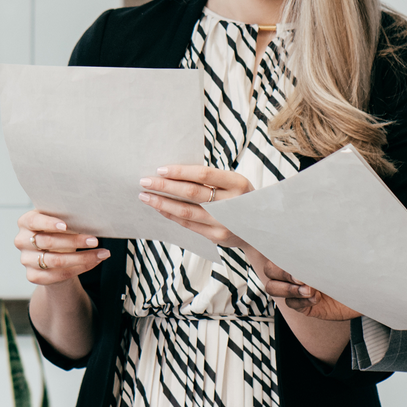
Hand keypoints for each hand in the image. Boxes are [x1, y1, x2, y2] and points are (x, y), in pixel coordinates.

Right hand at [15, 210, 108, 284]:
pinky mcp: (34, 276)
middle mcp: (22, 241)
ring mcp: (26, 260)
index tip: (66, 225)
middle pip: (49, 242)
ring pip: (56, 261)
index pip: (35, 221)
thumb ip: (68, 217)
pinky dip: (80, 268)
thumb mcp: (60, 221)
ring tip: (102, 253)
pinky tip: (94, 262)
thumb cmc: (58, 231)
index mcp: (26, 222)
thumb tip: (90, 216)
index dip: (49, 224)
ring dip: (83, 257)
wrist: (54, 254)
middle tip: (95, 240)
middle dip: (74, 241)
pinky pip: (60, 274)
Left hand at [138, 165, 254, 246]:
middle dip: (165, 186)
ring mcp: (224, 222)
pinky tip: (159, 208)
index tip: (160, 169)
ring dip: (162, 203)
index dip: (181, 171)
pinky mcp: (217, 236)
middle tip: (145, 181)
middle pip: (192, 193)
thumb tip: (173, 172)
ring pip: (187, 211)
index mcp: (238, 183)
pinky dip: (171, 215)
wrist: (261, 228)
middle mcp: (232, 203)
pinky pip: (188, 224)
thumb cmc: (241, 198)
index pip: (204, 175)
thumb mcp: (235, 183)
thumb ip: (212, 179)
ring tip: (145, 196)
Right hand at [260, 258, 359, 320]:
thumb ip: (320, 249)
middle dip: (282, 274)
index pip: (275, 250)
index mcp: (300, 255)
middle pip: (269, 271)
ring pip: (273, 288)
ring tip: (309, 290)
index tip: (294, 259)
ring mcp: (298, 289)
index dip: (277, 255)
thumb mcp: (337, 254)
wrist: (369, 289)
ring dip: (289, 289)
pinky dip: (301, 301)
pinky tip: (316, 298)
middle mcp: (295, 271)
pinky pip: (292, 304)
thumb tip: (308, 232)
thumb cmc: (353, 266)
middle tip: (301, 278)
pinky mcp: (305, 306)